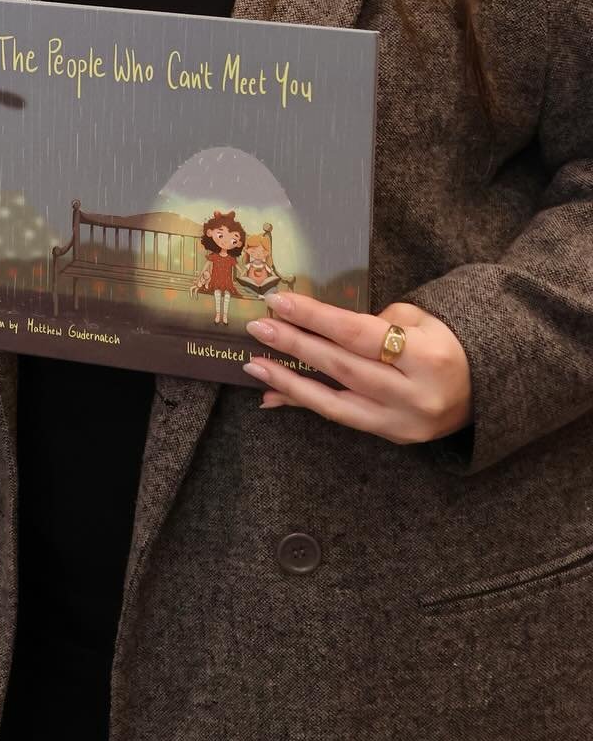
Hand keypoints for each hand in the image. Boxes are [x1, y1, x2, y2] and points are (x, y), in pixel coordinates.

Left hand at [242, 293, 472, 444]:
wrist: (486, 388)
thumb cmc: (445, 342)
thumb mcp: (419, 320)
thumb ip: (372, 324)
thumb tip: (318, 327)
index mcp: (427, 356)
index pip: (359, 334)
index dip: (316, 317)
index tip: (279, 301)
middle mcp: (415, 395)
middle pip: (343, 367)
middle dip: (295, 346)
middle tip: (259, 328)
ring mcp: (404, 423)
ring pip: (336, 403)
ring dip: (290, 383)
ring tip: (255, 365)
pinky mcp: (393, 438)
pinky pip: (342, 418)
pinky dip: (306, 404)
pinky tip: (274, 394)